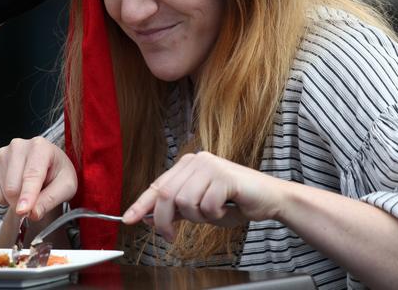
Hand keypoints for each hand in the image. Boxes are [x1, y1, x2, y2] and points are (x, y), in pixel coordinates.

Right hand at [0, 137, 76, 220]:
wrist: (49, 166)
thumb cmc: (58, 174)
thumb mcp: (66, 187)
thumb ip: (51, 199)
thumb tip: (33, 213)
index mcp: (40, 147)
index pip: (32, 174)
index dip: (27, 195)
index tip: (23, 211)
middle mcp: (18, 146)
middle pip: (13, 186)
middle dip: (22, 202)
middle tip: (35, 202)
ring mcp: (2, 153)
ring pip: (3, 190)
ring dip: (14, 200)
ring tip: (27, 190)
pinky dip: (3, 198)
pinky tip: (15, 189)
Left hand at [121, 151, 284, 240]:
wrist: (269, 198)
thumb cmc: (236, 202)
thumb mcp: (200, 207)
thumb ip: (177, 209)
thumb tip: (150, 216)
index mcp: (188, 164)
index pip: (158, 185)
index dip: (141, 204)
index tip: (128, 219)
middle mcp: (197, 160)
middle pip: (167, 195)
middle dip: (165, 221)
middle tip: (170, 236)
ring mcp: (210, 166)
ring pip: (185, 202)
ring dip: (197, 217)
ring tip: (213, 213)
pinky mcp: (224, 176)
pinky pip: (206, 205)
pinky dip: (214, 215)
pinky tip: (226, 207)